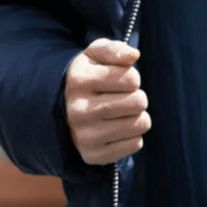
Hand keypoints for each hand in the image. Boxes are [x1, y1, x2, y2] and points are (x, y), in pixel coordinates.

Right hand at [64, 38, 150, 164]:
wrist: (65, 109)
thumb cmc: (89, 76)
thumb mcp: (96, 55)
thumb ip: (115, 49)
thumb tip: (133, 55)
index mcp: (78, 81)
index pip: (131, 78)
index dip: (132, 77)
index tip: (118, 81)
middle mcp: (78, 110)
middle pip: (139, 101)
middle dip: (137, 97)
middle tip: (122, 98)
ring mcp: (84, 136)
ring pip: (140, 123)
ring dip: (137, 116)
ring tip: (121, 113)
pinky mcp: (93, 156)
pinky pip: (136, 144)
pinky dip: (133, 136)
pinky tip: (117, 130)